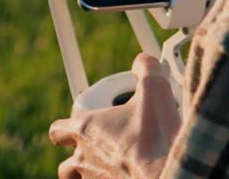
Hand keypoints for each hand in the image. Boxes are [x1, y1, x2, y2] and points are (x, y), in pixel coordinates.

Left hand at [48, 54, 181, 178]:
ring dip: (88, 175)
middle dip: (77, 158)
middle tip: (98, 152)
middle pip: (66, 165)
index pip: (58, 130)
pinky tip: (125, 176)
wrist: (170, 174)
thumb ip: (146, 69)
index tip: (80, 125)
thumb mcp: (155, 91)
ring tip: (109, 167)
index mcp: (87, 130)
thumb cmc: (157, 137)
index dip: (66, 127)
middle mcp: (84, 159)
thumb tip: (145, 62)